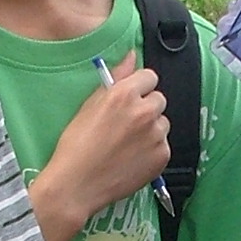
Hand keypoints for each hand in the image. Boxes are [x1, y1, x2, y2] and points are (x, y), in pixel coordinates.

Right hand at [31, 53, 169, 240]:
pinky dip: (152, 149)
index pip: (149, 77)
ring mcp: (156, 136)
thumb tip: (133, 56)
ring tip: (127, 144)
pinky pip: (164, 145)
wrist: (77, 184)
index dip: (138, 87)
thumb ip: (117, 77)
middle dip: (146, 107)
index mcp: (125, 94)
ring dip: (151, 129)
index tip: (129, 98)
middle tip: (126, 124)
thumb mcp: (90, 104)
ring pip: (162, 123)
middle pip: (159, 99)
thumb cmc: (76, 144)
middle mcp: (145, 112)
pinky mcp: (162, 157)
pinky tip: (132, 158)